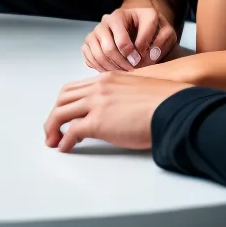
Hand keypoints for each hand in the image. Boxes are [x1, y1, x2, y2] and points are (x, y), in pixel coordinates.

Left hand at [43, 71, 191, 151]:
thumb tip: (120, 111)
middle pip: (64, 98)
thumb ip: (123, 96)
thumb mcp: (138, 91)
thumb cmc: (165, 102)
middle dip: (54, 114)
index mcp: (107, 78)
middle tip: (52, 129)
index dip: (66, 102)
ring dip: (53, 127)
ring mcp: (96, 103)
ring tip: (53, 140)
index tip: (63, 114)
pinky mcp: (98, 122)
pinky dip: (64, 140)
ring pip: (61, 112)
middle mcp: (98, 88)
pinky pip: (72, 130)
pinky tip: (64, 147)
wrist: (173, 107)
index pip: (76, 88)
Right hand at [82, 7, 177, 71]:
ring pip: (98, 54)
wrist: (141, 28)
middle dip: (123, 64)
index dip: (134, 56)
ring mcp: (97, 30)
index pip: (124, 40)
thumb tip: (147, 55)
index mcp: (124, 14)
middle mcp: (107, 19)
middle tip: (134, 70)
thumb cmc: (154, 31)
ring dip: (112, 68)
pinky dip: (100, 67)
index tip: (144, 61)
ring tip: (125, 72)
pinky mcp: (90, 40)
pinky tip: (114, 69)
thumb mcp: (164, 32)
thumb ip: (161, 41)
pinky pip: (89, 56)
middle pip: (108, 48)